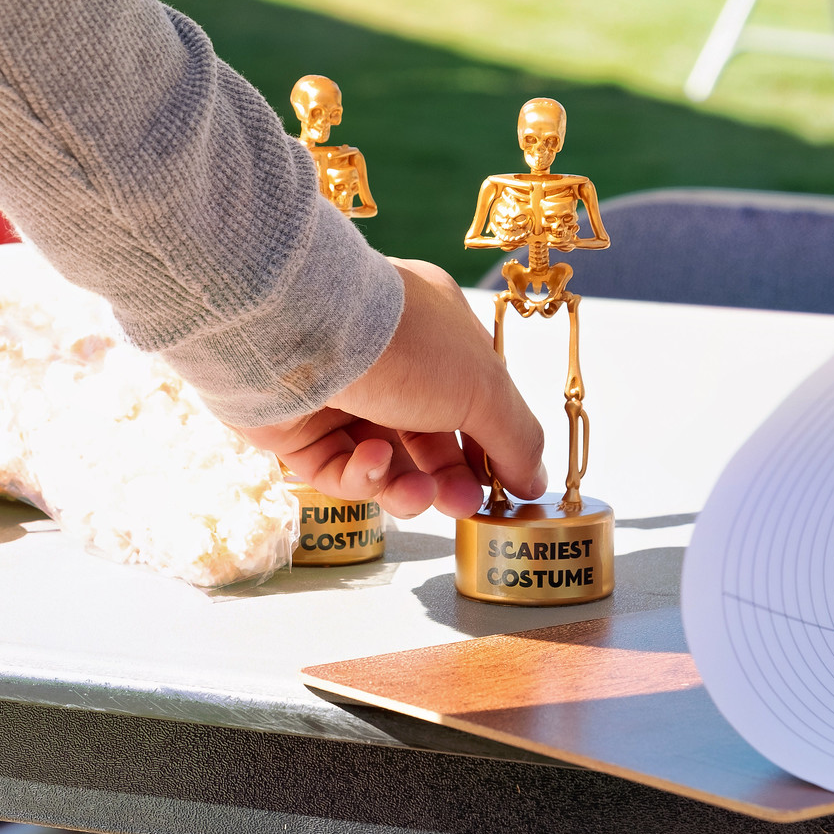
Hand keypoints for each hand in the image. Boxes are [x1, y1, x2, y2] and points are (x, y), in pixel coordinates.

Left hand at [232, 259, 547, 518]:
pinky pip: (337, 469)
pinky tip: (369, 462)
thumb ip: (516, 436)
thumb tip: (535, 479)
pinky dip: (359, 476)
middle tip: (464, 505)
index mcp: (435, 331)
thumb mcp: (483, 388)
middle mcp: (387, 360)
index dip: (491, 444)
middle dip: (448, 479)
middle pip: (426, 439)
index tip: (510, 487)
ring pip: (383, 463)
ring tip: (419, 496)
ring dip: (406, 486)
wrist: (299, 328)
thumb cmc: (401, 342)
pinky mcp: (298, 428)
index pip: (471, 397)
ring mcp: (340, 394)